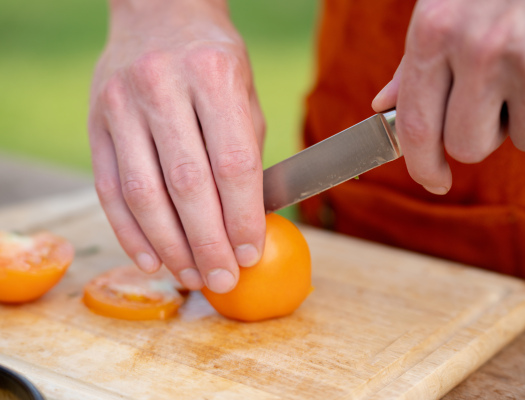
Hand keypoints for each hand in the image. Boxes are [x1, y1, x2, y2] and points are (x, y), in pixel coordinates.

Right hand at [88, 0, 265, 292]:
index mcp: (213, 76)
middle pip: (187, 185)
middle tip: (222, 280)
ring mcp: (121, 104)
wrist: (159, 14)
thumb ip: (245, 153)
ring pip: (144, 194)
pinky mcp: (95, 123)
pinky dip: (130, 232)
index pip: (233, 163)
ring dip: (169, 246)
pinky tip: (151, 259)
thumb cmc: (213, 61)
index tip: (250, 253)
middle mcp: (163, 87)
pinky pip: (110, 188)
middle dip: (208, 243)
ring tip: (191, 277)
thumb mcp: (244, 94)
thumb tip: (247, 222)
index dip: (243, 217)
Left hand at [373, 0, 524, 193]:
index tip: (433, 180)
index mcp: (437, 28)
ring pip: (524, 137)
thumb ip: (419, 60)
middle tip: (502, 93)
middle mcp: (480, 45)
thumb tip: (384, 108)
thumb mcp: (454, 5)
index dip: (421, 165)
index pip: (416, 125)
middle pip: (467, 146)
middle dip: (484, 132)